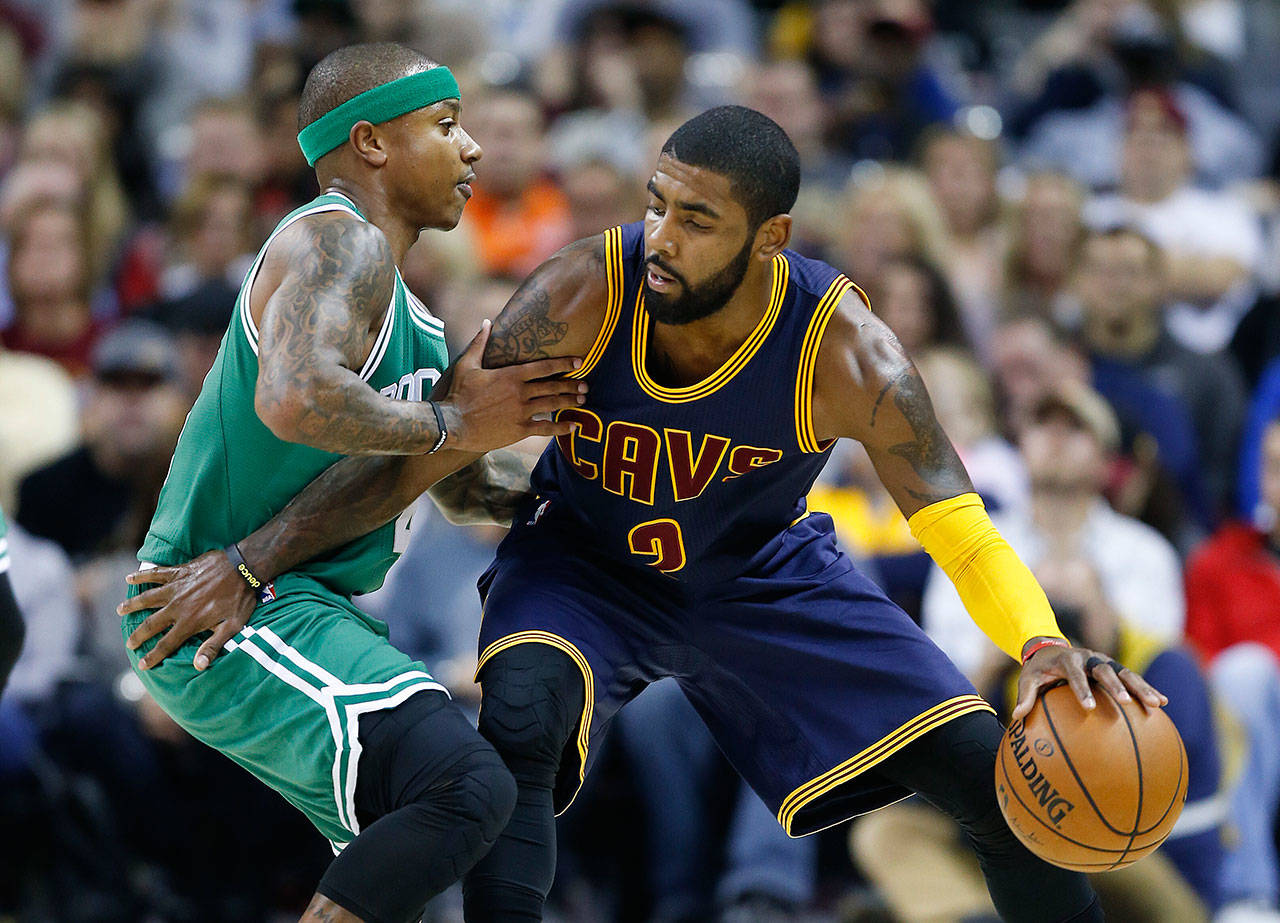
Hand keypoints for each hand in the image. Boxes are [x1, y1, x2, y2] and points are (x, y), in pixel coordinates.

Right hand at [118, 550, 256, 670]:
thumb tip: (199, 666)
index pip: (167, 644)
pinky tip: (129, 577)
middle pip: (151, 624)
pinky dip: (141, 576)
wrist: (244, 566)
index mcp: (190, 621)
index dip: (153, 656)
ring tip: (120, 610)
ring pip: (147, 598)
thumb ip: (214, 645)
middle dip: (138, 635)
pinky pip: (156, 573)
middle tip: (129, 643)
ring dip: (132, 605)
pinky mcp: (179, 571)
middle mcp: (178, 606)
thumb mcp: (233, 626)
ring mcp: (176, 587)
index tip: (142, 665)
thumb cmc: (241, 598)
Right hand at [437, 321, 585, 453]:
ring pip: (552, 405)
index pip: (544, 366)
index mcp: (511, 375)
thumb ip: (480, 343)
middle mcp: (520, 392)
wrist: (452, 424)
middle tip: (586, 385)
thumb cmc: (459, 394)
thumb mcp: (467, 364)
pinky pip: (546, 428)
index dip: (564, 363)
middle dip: (571, 385)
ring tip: (582, 400)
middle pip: (553, 386)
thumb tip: (487, 322)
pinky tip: (573, 427)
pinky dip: (561, 428)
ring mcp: (522, 412)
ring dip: (569, 402)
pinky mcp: (519, 430)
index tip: (579, 362)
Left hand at [1011, 641, 1167, 721]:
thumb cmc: (1038, 670)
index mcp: (1067, 660)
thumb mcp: (1028, 679)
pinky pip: (1132, 678)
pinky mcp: (1114, 666)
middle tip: (1126, 703)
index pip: (1075, 674)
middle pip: (1105, 670)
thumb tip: (1016, 718)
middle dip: (1116, 686)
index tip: (1089, 708)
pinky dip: (1147, 688)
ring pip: (1125, 673)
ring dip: (1141, 687)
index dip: (1082, 689)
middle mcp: (1089, 657)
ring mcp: (1104, 661)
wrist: (1049, 648)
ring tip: (1158, 704)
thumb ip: (1024, 696)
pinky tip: (1163, 703)